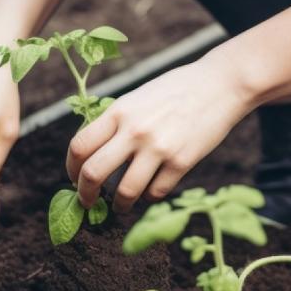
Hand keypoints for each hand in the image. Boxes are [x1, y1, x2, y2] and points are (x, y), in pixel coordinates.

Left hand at [66, 54, 254, 211]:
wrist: (220, 84)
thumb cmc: (176, 90)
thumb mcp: (138, 97)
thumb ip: (117, 122)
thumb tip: (95, 153)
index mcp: (119, 111)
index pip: (80, 146)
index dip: (71, 168)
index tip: (75, 178)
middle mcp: (135, 130)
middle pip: (93, 173)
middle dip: (85, 194)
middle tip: (87, 202)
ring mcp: (159, 148)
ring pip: (125, 191)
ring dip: (119, 205)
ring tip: (121, 206)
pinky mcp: (182, 162)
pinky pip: (156, 192)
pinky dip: (149, 197)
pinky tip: (150, 192)